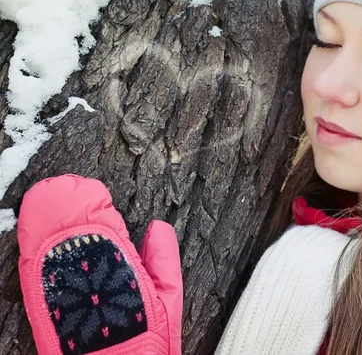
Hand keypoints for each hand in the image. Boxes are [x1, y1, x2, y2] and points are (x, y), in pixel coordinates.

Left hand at [17, 174, 182, 354]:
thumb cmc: (144, 340)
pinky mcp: (40, 301)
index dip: (94, 204)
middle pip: (70, 230)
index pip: (103, 226)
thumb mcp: (167, 301)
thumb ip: (164, 260)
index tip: (93, 190)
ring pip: (46, 242)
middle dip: (66, 204)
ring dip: (44, 215)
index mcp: (121, 269)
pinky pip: (30, 263)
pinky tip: (30, 221)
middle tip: (65, 185)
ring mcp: (59, 287)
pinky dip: (30, 238)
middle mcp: (87, 275)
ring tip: (46, 194)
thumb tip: (158, 228)